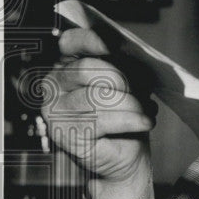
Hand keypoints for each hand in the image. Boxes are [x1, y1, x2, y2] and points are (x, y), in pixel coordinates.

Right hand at [41, 27, 154, 198]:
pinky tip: (144, 122)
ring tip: (145, 112)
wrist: (126, 157)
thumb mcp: (127, 84)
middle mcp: (54, 86)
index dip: (91, 40)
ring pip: (98, 95)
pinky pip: (103, 119)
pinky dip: (131, 119)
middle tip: (141, 94)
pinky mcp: (66, 134)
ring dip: (131, 103)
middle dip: (122, 79)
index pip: (71, 42)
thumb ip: (121, 65)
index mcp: (66, 67)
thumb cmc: (125, 117)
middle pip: (87, 68)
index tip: (112, 45)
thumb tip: (127, 51)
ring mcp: (56, 111)